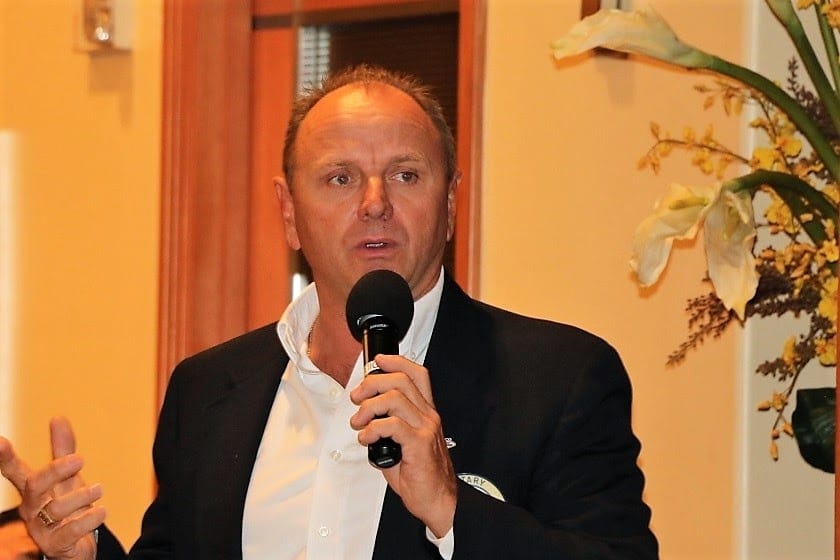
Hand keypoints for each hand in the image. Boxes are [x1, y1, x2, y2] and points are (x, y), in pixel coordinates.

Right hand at [0, 417, 104, 559]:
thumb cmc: (69, 508)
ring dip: (81, 496)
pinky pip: (69, 532)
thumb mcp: (68, 478)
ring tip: (99, 489)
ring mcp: (42, 529)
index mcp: (33, 490)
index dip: (5, 458)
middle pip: (35, 485)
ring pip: (56, 509)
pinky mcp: (57, 546)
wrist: (75, 546)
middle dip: (55, 470)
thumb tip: (57, 417)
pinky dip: (88, 520)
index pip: (14, 471)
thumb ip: (63, 450)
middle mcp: (32, 509)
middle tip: (80, 459)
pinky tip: (102, 511)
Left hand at [349, 355, 456, 536]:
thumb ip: (389, 426)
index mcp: (425, 413)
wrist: (438, 500)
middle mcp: (427, 416)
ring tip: (359, 423)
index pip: (417, 375)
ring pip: (394, 399)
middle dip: (372, 384)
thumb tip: (366, 419)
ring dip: (368, 408)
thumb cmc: (421, 474)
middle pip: (400, 381)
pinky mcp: (419, 444)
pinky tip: (366, 438)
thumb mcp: (403, 443)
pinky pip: (392, 425)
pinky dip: (372, 428)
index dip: (397, 361)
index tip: (377, 361)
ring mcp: (425, 429)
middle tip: (357, 398)